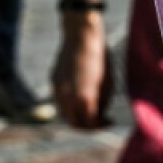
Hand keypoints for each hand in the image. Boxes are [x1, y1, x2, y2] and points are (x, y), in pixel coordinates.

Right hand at [52, 14, 111, 128]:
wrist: (81, 35)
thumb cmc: (100, 57)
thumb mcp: (108, 83)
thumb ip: (102, 103)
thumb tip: (100, 115)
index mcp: (84, 98)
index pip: (90, 124)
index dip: (101, 126)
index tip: (109, 121)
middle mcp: (68, 97)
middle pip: (74, 123)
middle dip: (87, 126)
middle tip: (99, 121)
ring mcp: (58, 89)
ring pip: (65, 113)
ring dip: (77, 116)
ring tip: (90, 109)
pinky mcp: (53, 81)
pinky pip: (60, 100)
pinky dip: (69, 104)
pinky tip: (80, 94)